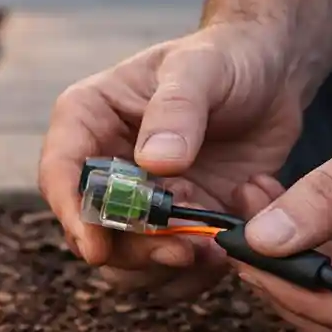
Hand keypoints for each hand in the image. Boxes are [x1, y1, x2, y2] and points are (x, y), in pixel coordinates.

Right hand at [38, 21, 305, 297]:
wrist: (270, 75)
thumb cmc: (225, 57)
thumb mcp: (201, 68)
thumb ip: (177, 109)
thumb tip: (154, 163)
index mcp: (88, 121)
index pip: (61, 175)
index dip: (73, 215)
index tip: (97, 247)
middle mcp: (104, 170)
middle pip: (92, 233)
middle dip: (135, 251)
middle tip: (183, 250)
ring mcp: (139, 206)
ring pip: (129, 265)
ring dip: (168, 269)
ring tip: (215, 247)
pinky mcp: (177, 230)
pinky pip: (173, 274)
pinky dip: (201, 273)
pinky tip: (233, 240)